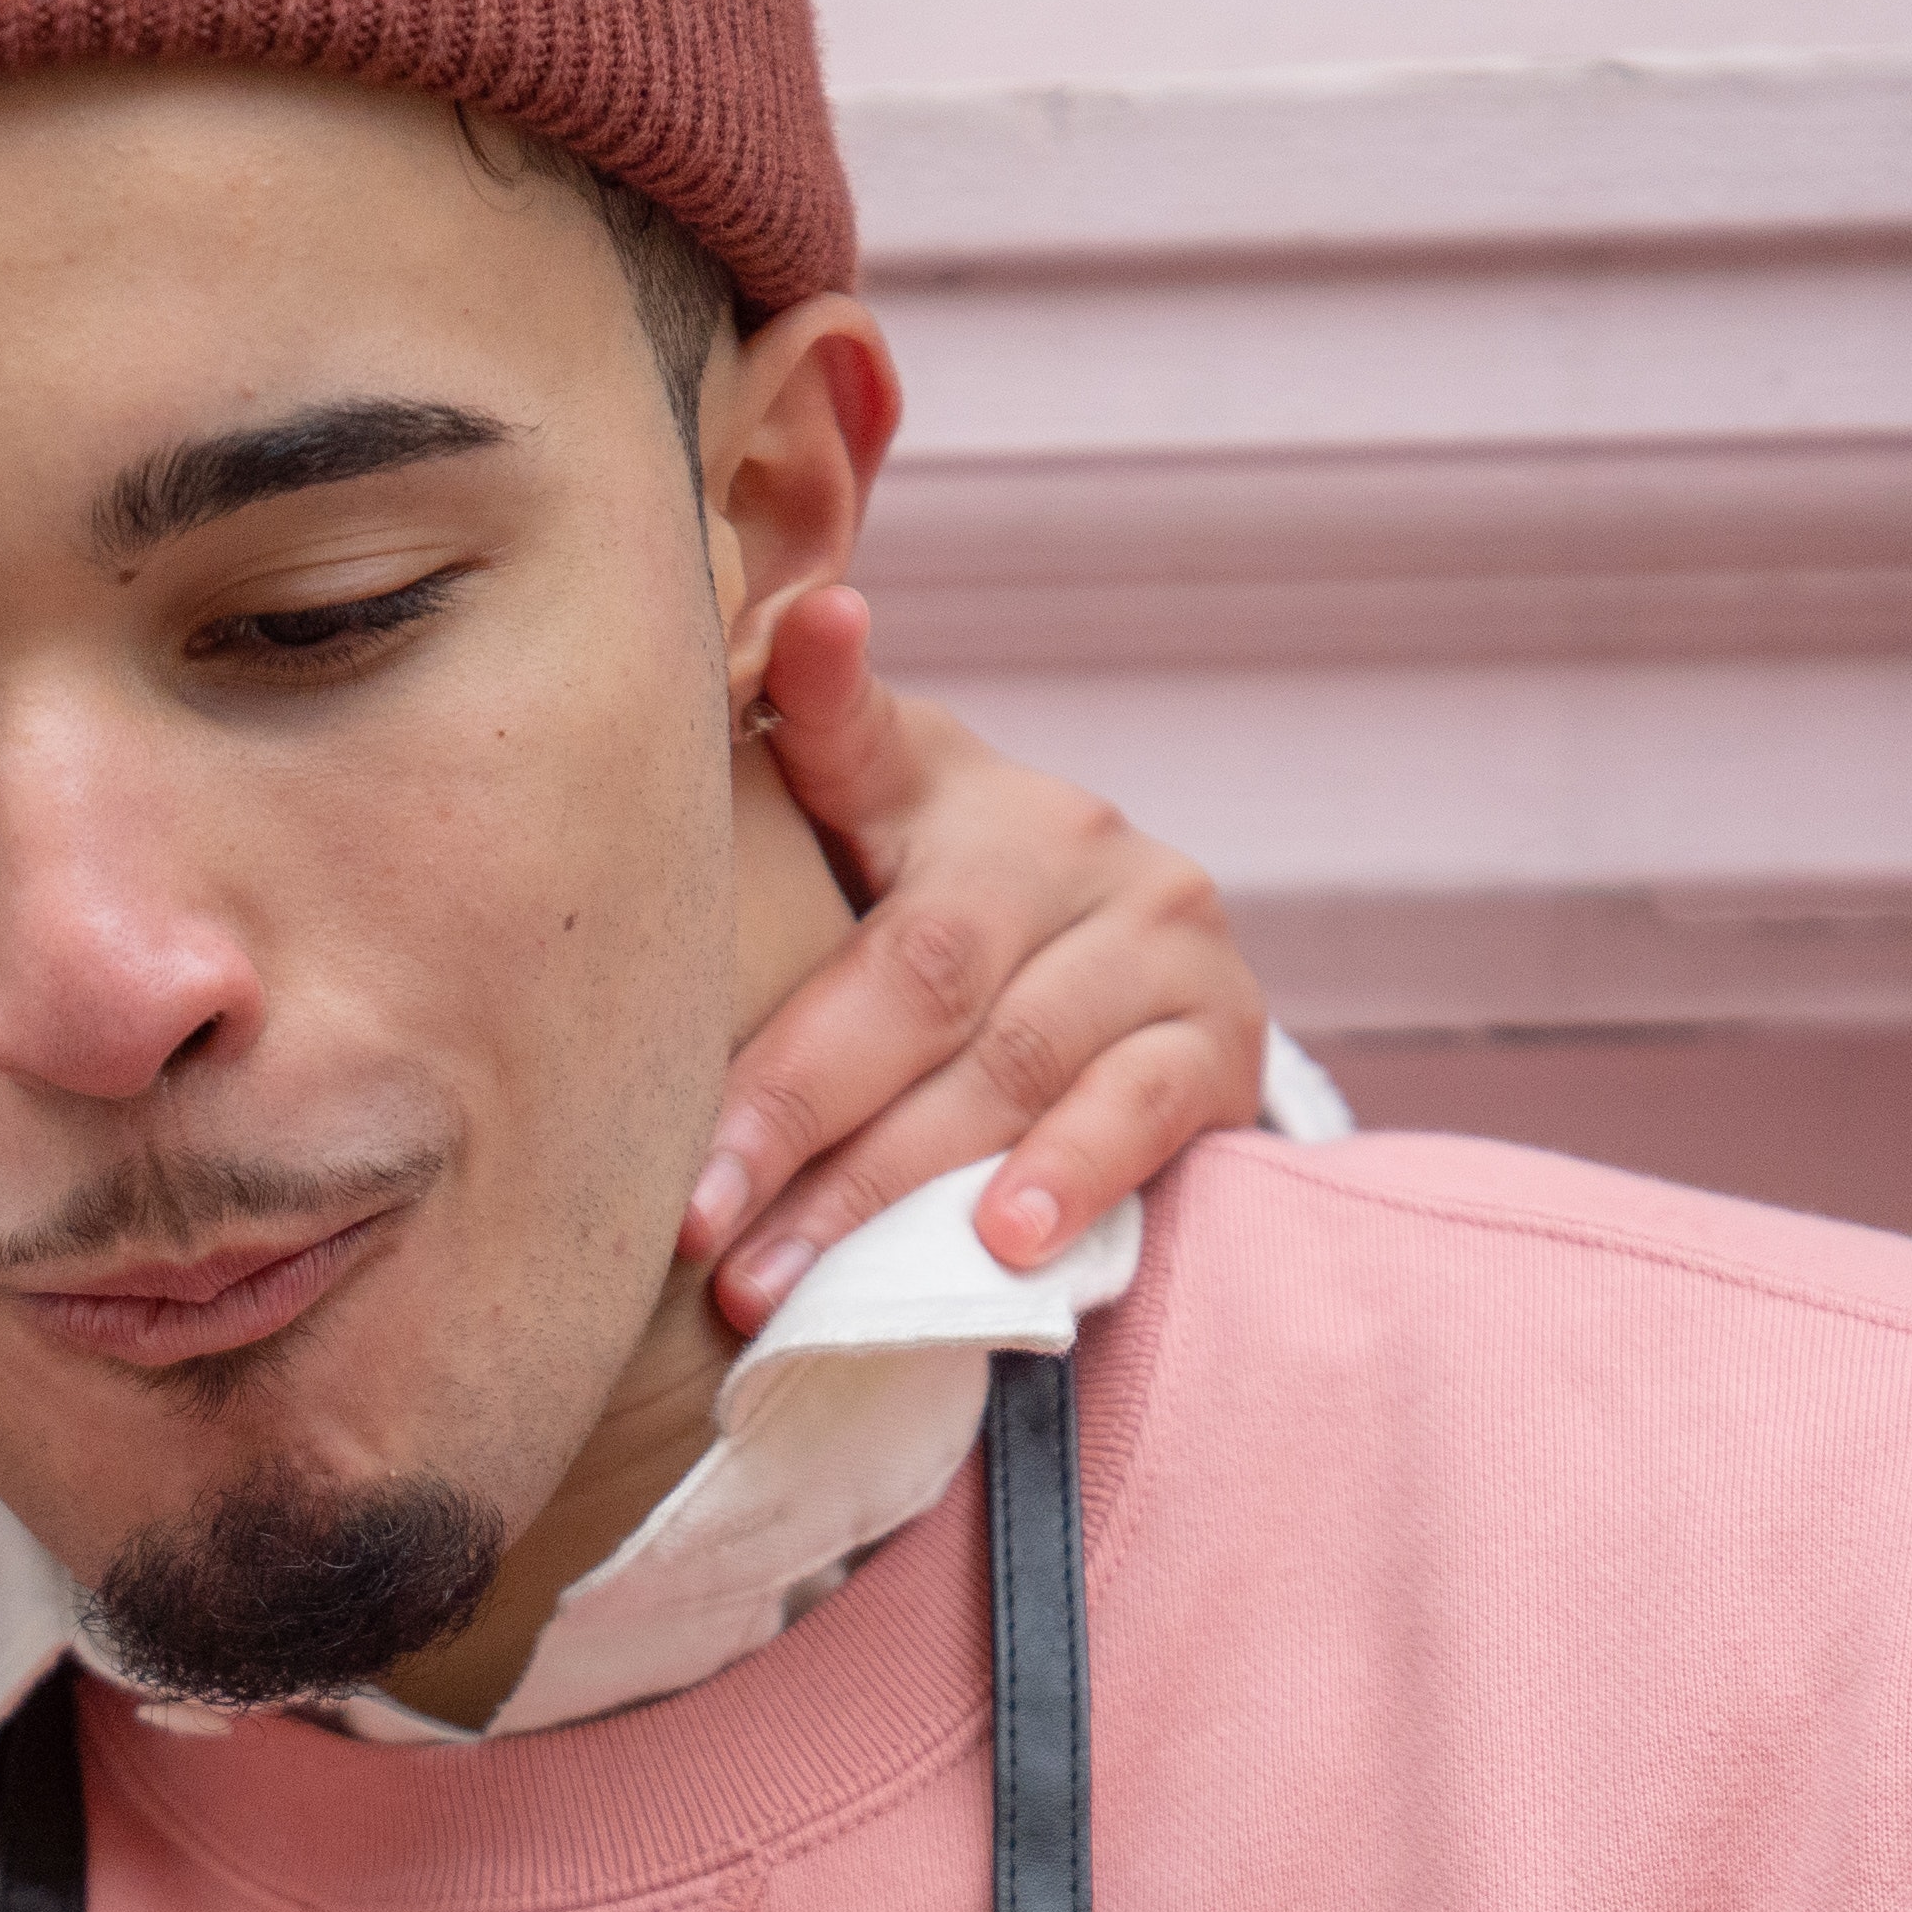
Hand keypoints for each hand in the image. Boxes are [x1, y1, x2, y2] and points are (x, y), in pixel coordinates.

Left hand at [691, 589, 1268, 1331]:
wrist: (1132, 1001)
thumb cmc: (938, 938)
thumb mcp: (860, 857)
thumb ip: (800, 782)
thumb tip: (782, 628)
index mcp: (949, 786)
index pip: (868, 739)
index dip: (833, 690)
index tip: (814, 630)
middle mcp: (1067, 842)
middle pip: (916, 977)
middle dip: (790, 1113)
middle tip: (690, 1222)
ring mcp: (1158, 938)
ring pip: (1009, 1065)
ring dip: (885, 1188)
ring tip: (780, 1283)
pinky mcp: (1220, 1039)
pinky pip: (1136, 1114)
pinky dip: (1065, 1177)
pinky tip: (998, 1245)